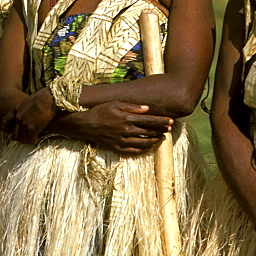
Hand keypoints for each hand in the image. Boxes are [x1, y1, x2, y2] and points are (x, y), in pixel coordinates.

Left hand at [0, 87, 56, 143]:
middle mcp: (18, 118)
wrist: (48, 98)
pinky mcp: (32, 128)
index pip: (5, 121)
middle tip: (26, 137)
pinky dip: (33, 140)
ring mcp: (24, 124)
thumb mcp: (28, 101)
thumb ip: (24, 109)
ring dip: (27, 140)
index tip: (8, 132)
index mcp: (16, 110)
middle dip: (20, 138)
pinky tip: (37, 138)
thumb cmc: (42, 97)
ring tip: (32, 138)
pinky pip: (30, 140)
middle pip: (14, 135)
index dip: (5, 129)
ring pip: (22, 140)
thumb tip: (27, 114)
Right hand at [55, 101, 171, 154]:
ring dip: (154, 141)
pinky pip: (134, 151)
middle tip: (169, 129)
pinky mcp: (118, 148)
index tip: (170, 121)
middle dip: (161, 130)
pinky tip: (149, 147)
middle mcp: (126, 131)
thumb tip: (147, 109)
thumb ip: (132, 107)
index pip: (149, 120)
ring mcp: (122, 141)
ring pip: (143, 143)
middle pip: (149, 132)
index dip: (161, 121)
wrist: (85, 125)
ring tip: (161, 138)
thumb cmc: (100, 111)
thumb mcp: (115, 104)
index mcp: (127, 118)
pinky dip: (144, 149)